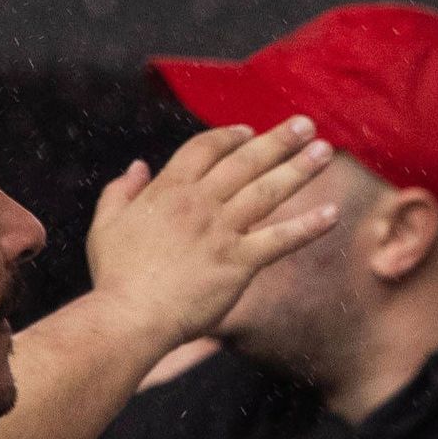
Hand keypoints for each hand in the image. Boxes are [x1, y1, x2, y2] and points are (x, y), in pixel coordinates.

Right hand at [81, 122, 341, 349]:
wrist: (130, 314)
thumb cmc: (115, 275)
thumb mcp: (106, 224)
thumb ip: (121, 191)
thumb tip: (138, 166)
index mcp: (167, 190)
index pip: (205, 149)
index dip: (229, 137)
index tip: (249, 131)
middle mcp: (199, 203)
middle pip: (245, 161)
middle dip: (278, 140)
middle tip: (305, 123)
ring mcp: (222, 231)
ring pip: (267, 191)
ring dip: (299, 169)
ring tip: (325, 151)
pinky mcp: (239, 263)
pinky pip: (280, 239)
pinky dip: (308, 226)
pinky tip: (332, 213)